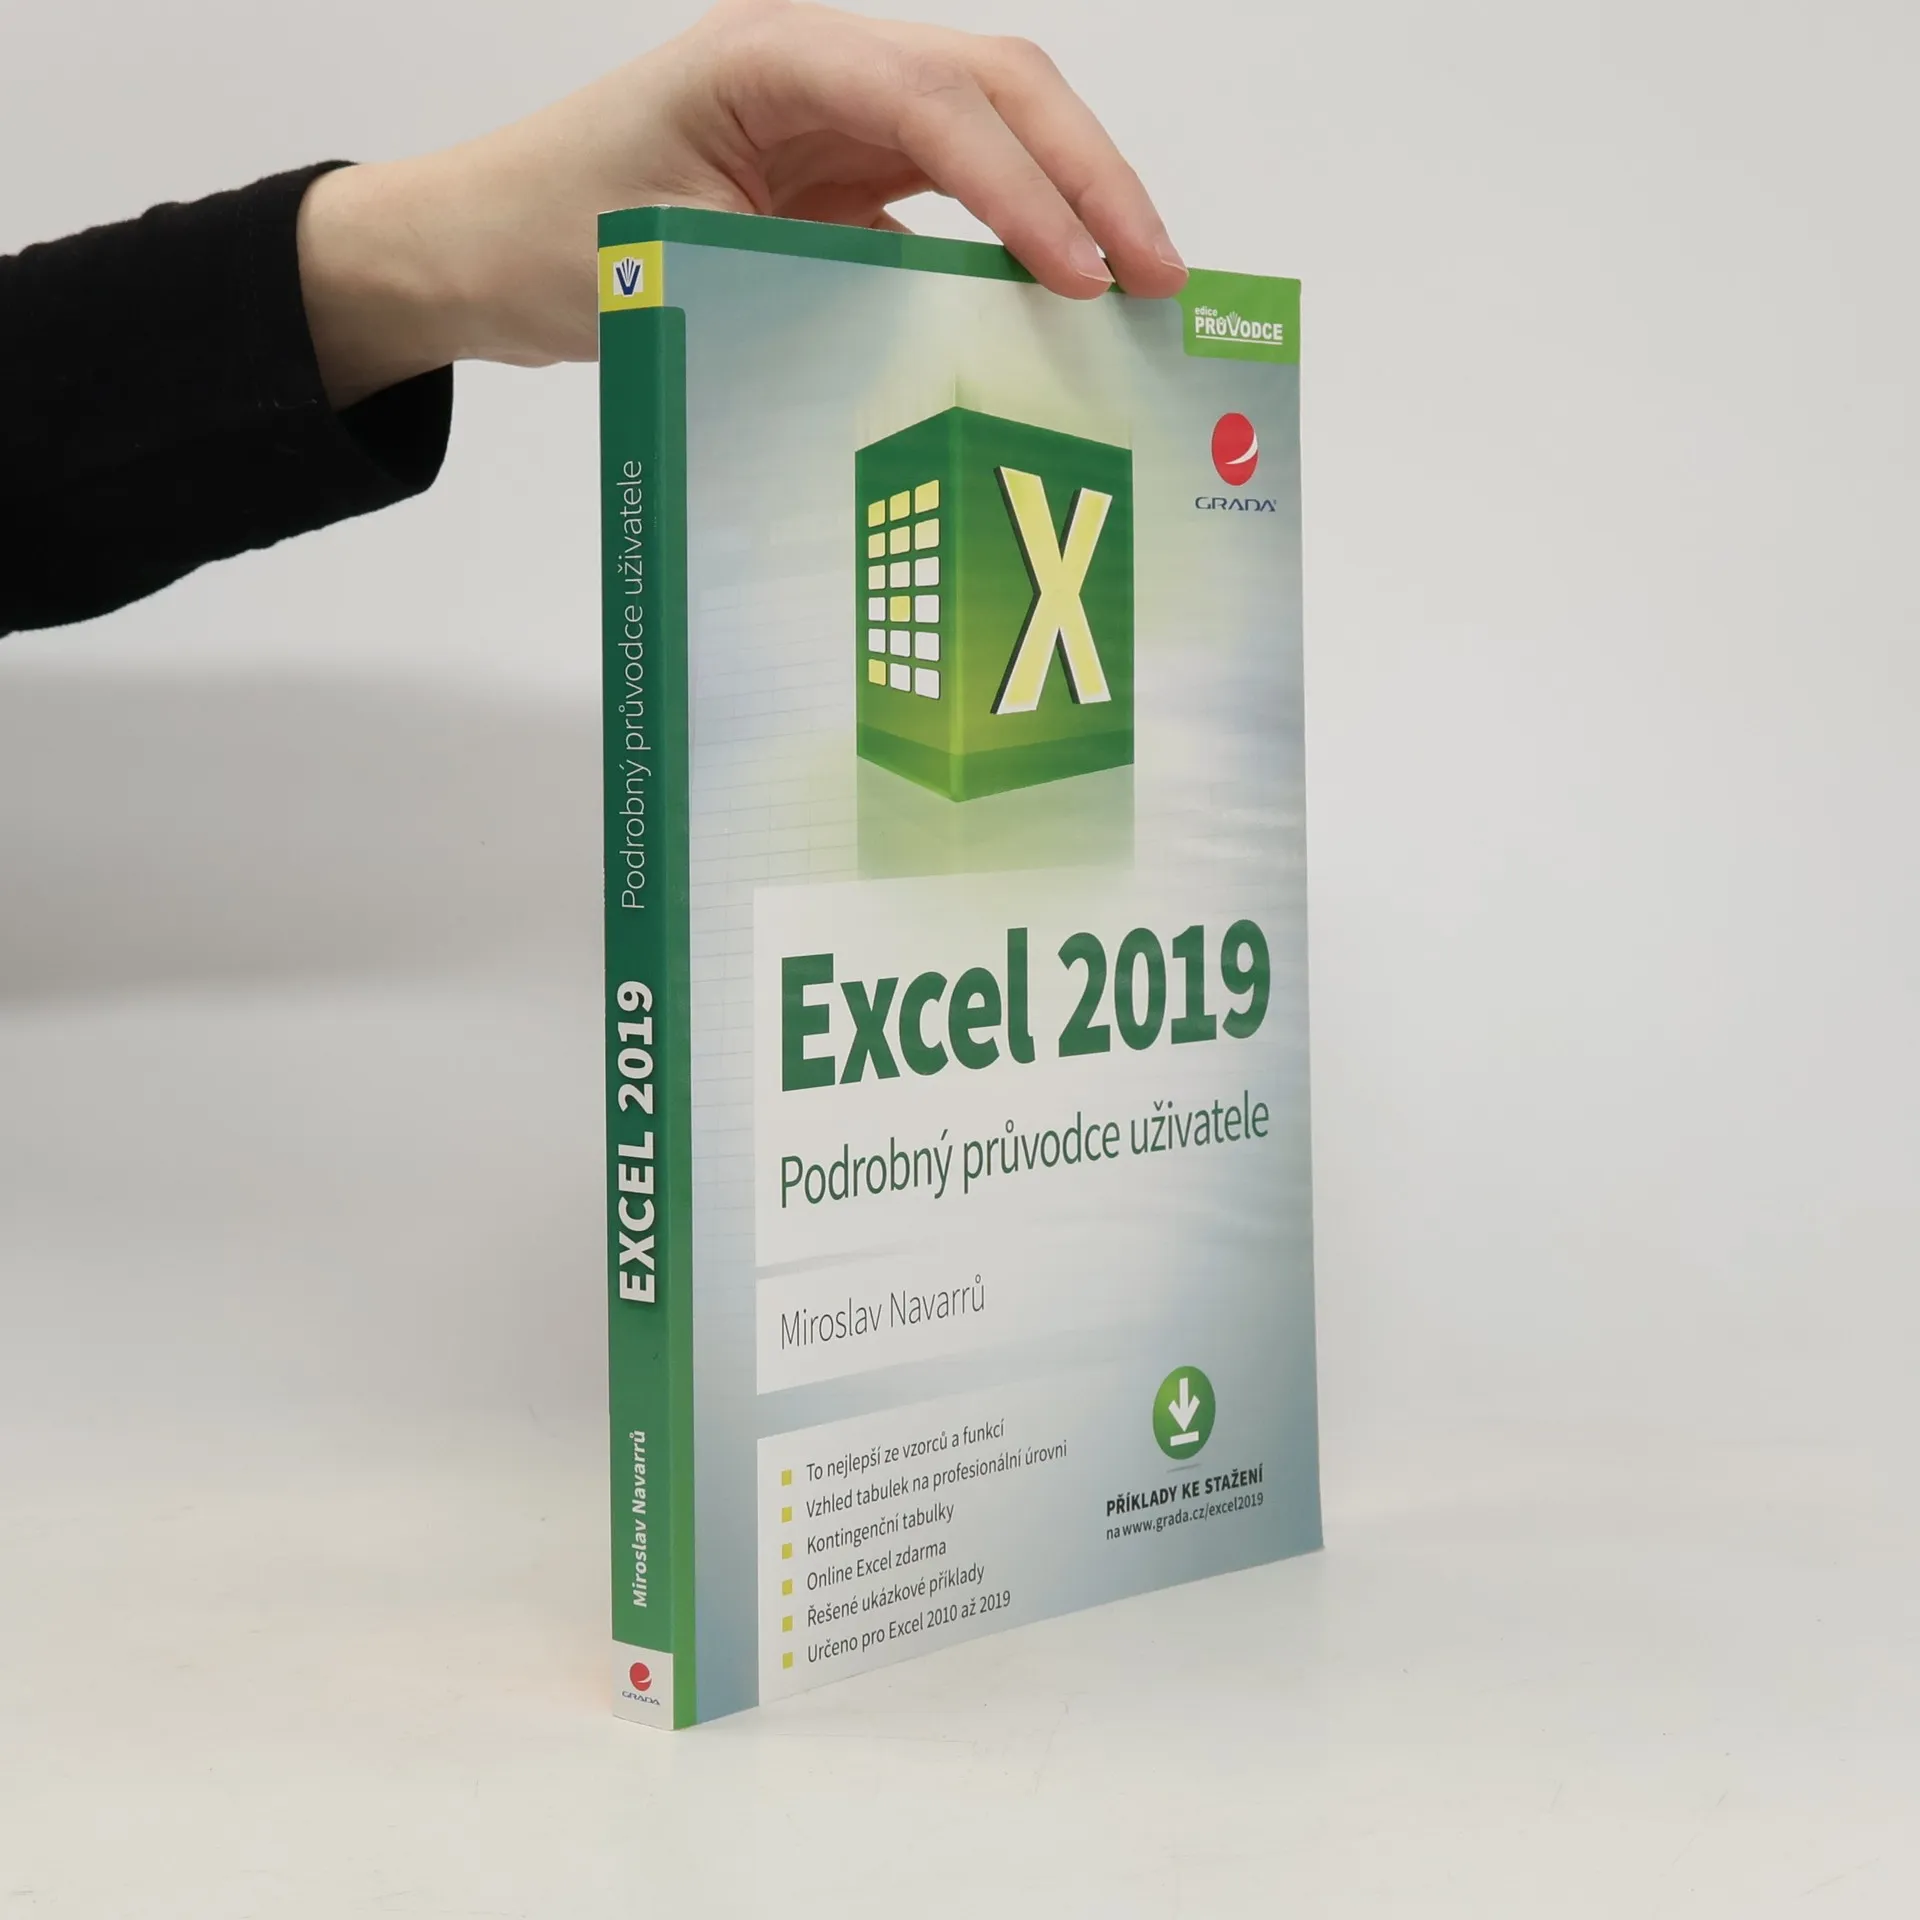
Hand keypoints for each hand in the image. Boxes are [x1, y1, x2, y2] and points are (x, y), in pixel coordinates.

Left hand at [298, 0, 1186, 406]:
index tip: (1082, 276)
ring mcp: (832, 113)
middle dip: (1090, 176)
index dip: (1023, 187)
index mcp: (766, 58)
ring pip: (993, 125)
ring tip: (1139, 285)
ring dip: (1074, 196)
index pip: (935, 104)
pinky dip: (1020, 233)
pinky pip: (957, 184)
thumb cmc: (541, 239)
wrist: (473, 245)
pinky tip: (1060, 297)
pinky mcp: (838, 168)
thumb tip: (947, 342)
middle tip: (1159, 276)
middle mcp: (815, 66)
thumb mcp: (667, 263)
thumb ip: (804, 280)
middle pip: (996, 86)